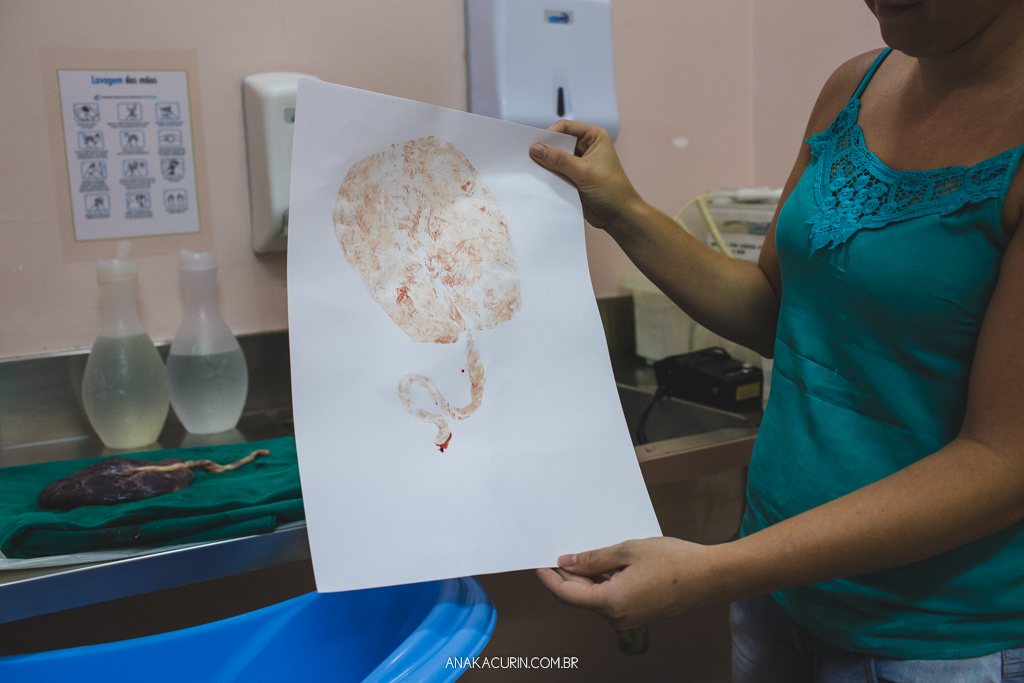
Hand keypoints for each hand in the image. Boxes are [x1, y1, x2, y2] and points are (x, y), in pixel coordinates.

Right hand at [529, 120, 644, 233]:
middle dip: (546, 149)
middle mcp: (586, 148)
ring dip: (546, 164)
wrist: (619, 216)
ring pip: (556, 158)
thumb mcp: (584, 172)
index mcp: (594, 137)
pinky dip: (548, 175)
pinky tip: (537, 179)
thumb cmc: (611, 190)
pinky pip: (557, 173)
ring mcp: (579, 164)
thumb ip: (559, 160)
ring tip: (530, 168)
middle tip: (527, 155)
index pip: (566, 127)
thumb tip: (536, 148)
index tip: (535, 144)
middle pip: (559, 142)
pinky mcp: (574, 179)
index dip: (550, 133)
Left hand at [535, 537, 725, 630]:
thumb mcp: (628, 550)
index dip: (550, 580)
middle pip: (581, 597)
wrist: (710, 576)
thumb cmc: (674, 561)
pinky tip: (607, 564)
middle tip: (562, 552)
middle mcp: (618, 616)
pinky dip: (604, 583)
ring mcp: (630, 618)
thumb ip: (594, 559)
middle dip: (569, 576)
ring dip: (588, 578)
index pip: (568, 594)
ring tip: (588, 552)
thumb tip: (568, 563)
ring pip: (597, 598)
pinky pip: (612, 599)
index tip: (539, 566)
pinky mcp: (640, 613)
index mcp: (612, 602)